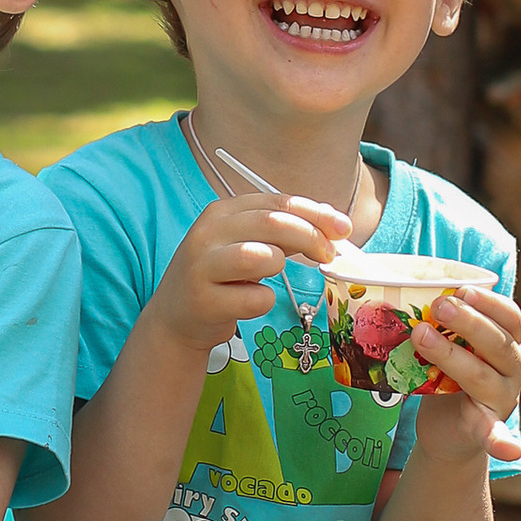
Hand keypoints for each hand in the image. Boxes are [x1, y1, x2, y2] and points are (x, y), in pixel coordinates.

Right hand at [152, 188, 356, 357]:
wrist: (177, 318)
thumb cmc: (221, 278)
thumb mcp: (245, 244)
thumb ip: (281, 232)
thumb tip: (333, 226)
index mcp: (221, 212)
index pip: (277, 202)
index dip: (316, 213)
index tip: (343, 229)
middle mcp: (208, 233)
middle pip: (273, 224)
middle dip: (311, 237)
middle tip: (327, 255)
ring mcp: (202, 266)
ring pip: (262, 257)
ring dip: (278, 266)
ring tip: (267, 276)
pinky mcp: (204, 301)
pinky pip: (256, 299)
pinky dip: (263, 302)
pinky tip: (246, 302)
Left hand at [409, 280, 520, 460]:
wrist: (449, 430)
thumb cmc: (447, 375)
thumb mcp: (449, 344)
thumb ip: (440, 323)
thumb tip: (401, 289)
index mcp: (507, 342)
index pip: (510, 316)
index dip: (489, 302)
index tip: (463, 289)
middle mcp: (512, 368)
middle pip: (497, 342)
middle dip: (468, 322)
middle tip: (439, 306)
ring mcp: (502, 399)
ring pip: (481, 376)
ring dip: (451, 355)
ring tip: (421, 335)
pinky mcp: (486, 426)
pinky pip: (494, 432)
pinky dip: (501, 441)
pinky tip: (509, 450)